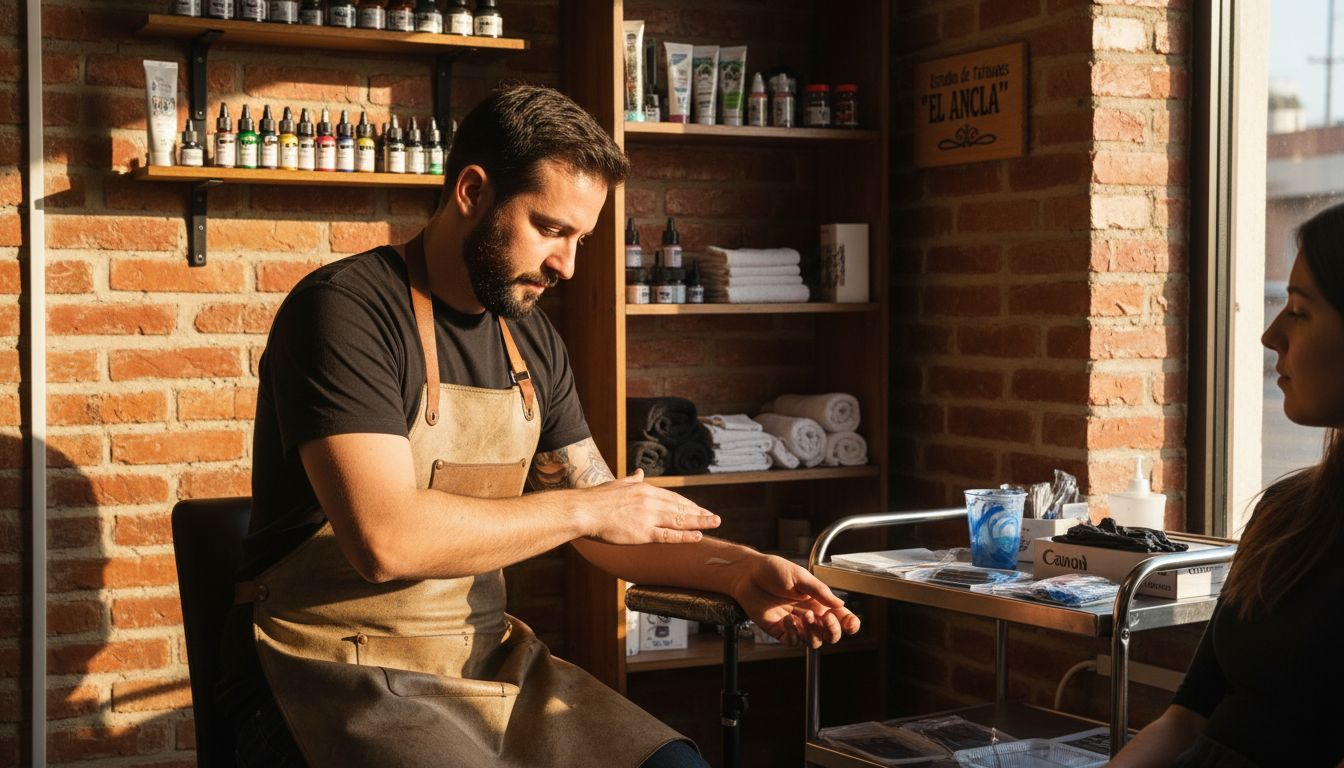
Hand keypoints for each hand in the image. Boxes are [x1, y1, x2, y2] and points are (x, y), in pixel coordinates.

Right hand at [583, 469, 719, 544]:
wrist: (584, 510)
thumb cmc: (597, 499)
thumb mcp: (618, 484)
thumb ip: (631, 480)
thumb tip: (639, 472)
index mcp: (644, 489)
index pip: (672, 497)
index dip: (688, 504)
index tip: (699, 508)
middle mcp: (650, 501)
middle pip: (680, 507)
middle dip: (699, 512)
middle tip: (714, 517)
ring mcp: (648, 517)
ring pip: (680, 520)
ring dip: (699, 521)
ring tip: (714, 522)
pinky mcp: (643, 533)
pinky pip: (669, 536)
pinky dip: (685, 536)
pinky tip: (699, 536)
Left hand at [730, 554, 860, 647]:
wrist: (748, 574)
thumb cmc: (773, 570)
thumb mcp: (800, 576)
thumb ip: (820, 591)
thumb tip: (840, 604)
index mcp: (818, 601)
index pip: (840, 617)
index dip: (849, 624)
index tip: (851, 624)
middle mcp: (809, 614)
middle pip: (829, 635)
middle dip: (832, 631)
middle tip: (825, 618)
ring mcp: (795, 624)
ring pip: (813, 642)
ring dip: (813, 632)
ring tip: (804, 616)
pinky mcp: (779, 630)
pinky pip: (793, 642)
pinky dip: (794, 634)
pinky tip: (787, 619)